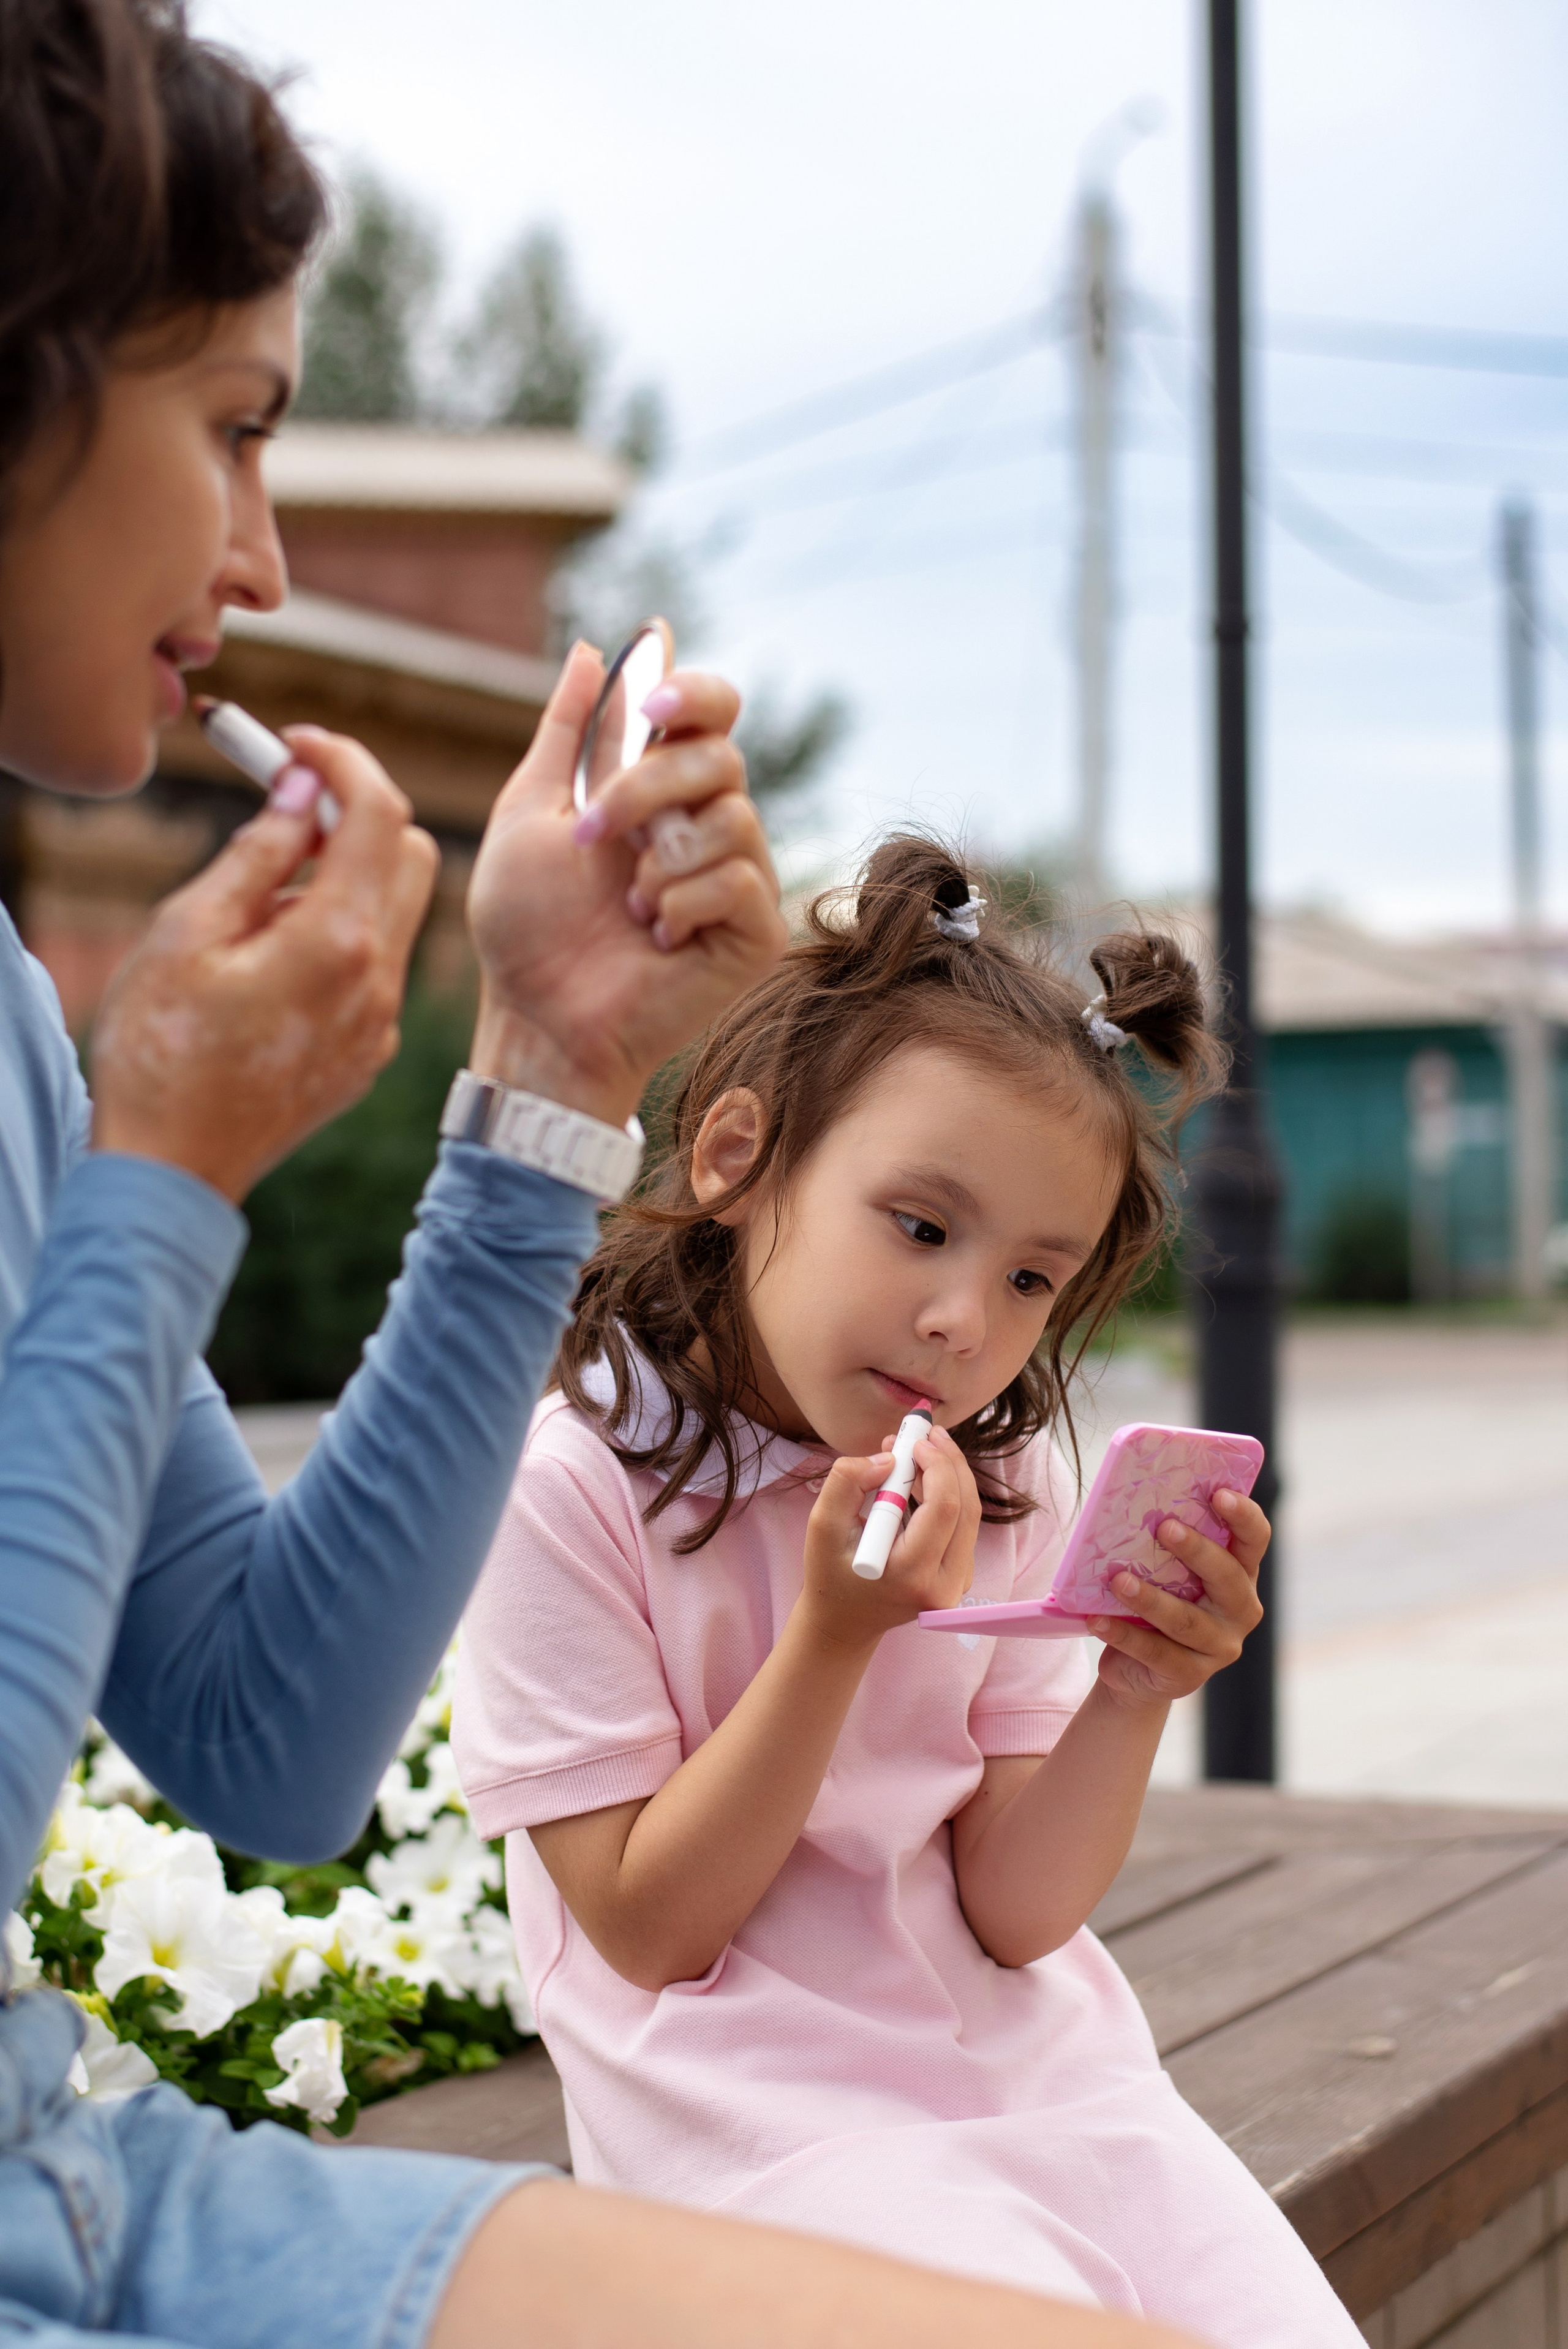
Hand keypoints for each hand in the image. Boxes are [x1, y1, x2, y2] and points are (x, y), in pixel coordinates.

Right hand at [91, 728, 436, 1201]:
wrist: (173, 1170)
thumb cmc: (160, 1050)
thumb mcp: (187, 932)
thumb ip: (257, 854)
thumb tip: (301, 790)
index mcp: (338, 941)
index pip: (380, 813)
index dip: (342, 760)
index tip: (293, 745)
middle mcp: (378, 980)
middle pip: (412, 853)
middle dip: (358, 813)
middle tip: (283, 811)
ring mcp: (380, 1023)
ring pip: (397, 911)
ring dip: (348, 875)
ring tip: (262, 896)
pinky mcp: (368, 1052)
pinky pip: (376, 964)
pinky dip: (343, 931)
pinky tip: (275, 953)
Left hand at [465, 643, 787, 1128]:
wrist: (539, 1012)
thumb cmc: (526, 927)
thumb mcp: (530, 811)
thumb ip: (565, 732)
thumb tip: (595, 651)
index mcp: (659, 792)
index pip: (711, 714)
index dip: (697, 693)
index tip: (655, 699)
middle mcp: (707, 827)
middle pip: (720, 757)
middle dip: (646, 790)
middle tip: (593, 837)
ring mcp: (737, 880)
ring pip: (734, 819)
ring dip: (659, 861)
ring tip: (626, 906)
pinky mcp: (755, 932)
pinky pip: (740, 882)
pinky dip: (682, 905)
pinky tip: (655, 938)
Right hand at [796, 1427, 980, 1656]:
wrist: (844, 1621)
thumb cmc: (830, 1574)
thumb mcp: (823, 1525)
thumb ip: (848, 1483)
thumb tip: (889, 1458)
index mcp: (913, 1576)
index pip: (944, 1509)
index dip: (936, 1465)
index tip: (913, 1441)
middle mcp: (945, 1585)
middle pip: (966, 1507)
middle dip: (948, 1461)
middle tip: (926, 1432)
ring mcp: (957, 1584)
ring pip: (969, 1513)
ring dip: (948, 1474)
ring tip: (917, 1449)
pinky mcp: (959, 1575)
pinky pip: (962, 1524)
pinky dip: (947, 1494)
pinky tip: (921, 1478)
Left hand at [1087, 1489, 1268, 1709]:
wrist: (1138, 1668)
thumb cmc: (1157, 1598)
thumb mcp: (1166, 1570)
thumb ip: (1167, 1544)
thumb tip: (1137, 1503)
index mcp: (1240, 1573)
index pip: (1254, 1539)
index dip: (1243, 1516)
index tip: (1220, 1493)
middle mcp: (1240, 1610)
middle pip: (1227, 1577)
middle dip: (1197, 1550)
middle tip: (1163, 1526)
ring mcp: (1219, 1647)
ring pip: (1186, 1620)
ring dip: (1150, 1598)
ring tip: (1118, 1581)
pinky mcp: (1190, 1675)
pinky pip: (1155, 1652)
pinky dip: (1123, 1634)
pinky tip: (1096, 1620)